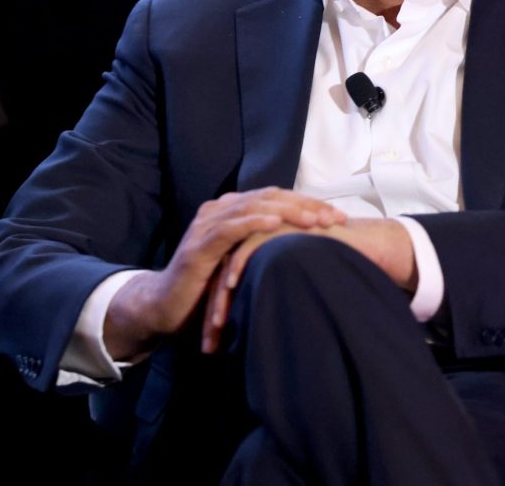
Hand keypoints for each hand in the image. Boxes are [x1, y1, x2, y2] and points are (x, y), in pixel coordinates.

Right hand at [103, 188, 344, 361]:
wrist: (165, 306)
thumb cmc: (208, 286)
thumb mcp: (241, 262)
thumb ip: (264, 248)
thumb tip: (309, 248)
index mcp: (232, 211)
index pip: (277, 198)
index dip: (309, 204)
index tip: (339, 217)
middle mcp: (219, 210)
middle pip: (270, 197)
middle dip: (306, 206)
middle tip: (336, 218)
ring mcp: (207, 225)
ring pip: (253, 207)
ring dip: (287, 212)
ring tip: (315, 220)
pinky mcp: (199, 245)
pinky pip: (230, 228)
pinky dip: (253, 222)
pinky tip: (274, 223)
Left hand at [201, 217, 416, 352]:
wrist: (365, 245)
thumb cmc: (335, 270)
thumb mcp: (297, 286)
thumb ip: (279, 299)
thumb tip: (270, 341)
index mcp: (259, 254)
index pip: (226, 284)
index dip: (218, 314)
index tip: (213, 345)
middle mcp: (258, 242)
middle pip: (221, 276)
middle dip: (212, 311)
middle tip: (208, 345)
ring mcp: (266, 231)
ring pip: (229, 263)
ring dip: (220, 297)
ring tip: (216, 328)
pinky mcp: (277, 224)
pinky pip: (249, 245)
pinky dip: (238, 266)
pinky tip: (232, 286)